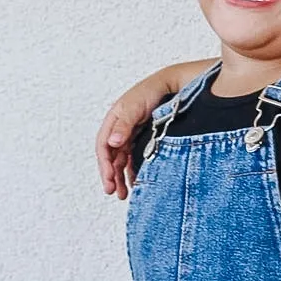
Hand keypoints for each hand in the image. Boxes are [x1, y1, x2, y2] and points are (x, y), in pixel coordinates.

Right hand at [95, 63, 211, 198]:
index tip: (109, 181)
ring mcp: (132, 134)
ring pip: (122, 160)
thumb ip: (123, 124)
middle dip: (111, 176)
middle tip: (114, 193)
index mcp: (114, 120)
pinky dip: (134, 171)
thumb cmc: (152, 91)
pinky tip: (137, 182)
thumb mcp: (135, 107)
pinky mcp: (145, 139)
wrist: (176, 87)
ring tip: (124, 194)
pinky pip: (135, 158)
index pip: (104, 146)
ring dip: (121, 177)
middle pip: (112, 156)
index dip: (105, 165)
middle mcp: (121, 129)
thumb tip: (112, 143)